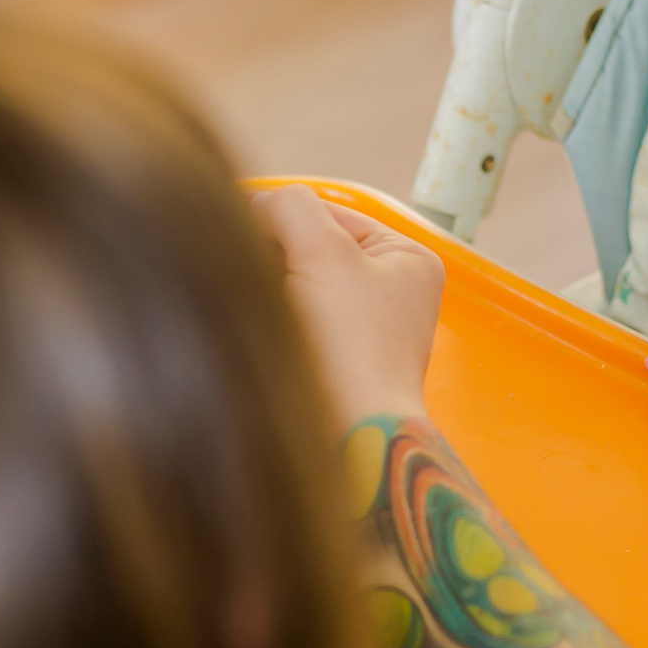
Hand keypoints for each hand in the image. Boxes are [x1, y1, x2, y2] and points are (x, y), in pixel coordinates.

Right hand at [253, 184, 444, 425]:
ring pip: (292, 286)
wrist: (347, 443)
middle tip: (254, 279)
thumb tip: (261, 204)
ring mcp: (361, 333)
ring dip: (266, 292)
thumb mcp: (322, 252)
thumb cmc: (349, 349)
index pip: (325, 211)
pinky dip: (270, 323)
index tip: (241, 234)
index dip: (279, 217)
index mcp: (406, 259)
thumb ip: (291, 207)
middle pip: (307, 248)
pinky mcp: (332, 366)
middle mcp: (390, 293)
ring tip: (261, 312)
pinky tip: (262, 337)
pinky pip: (290, 324)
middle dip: (271, 258)